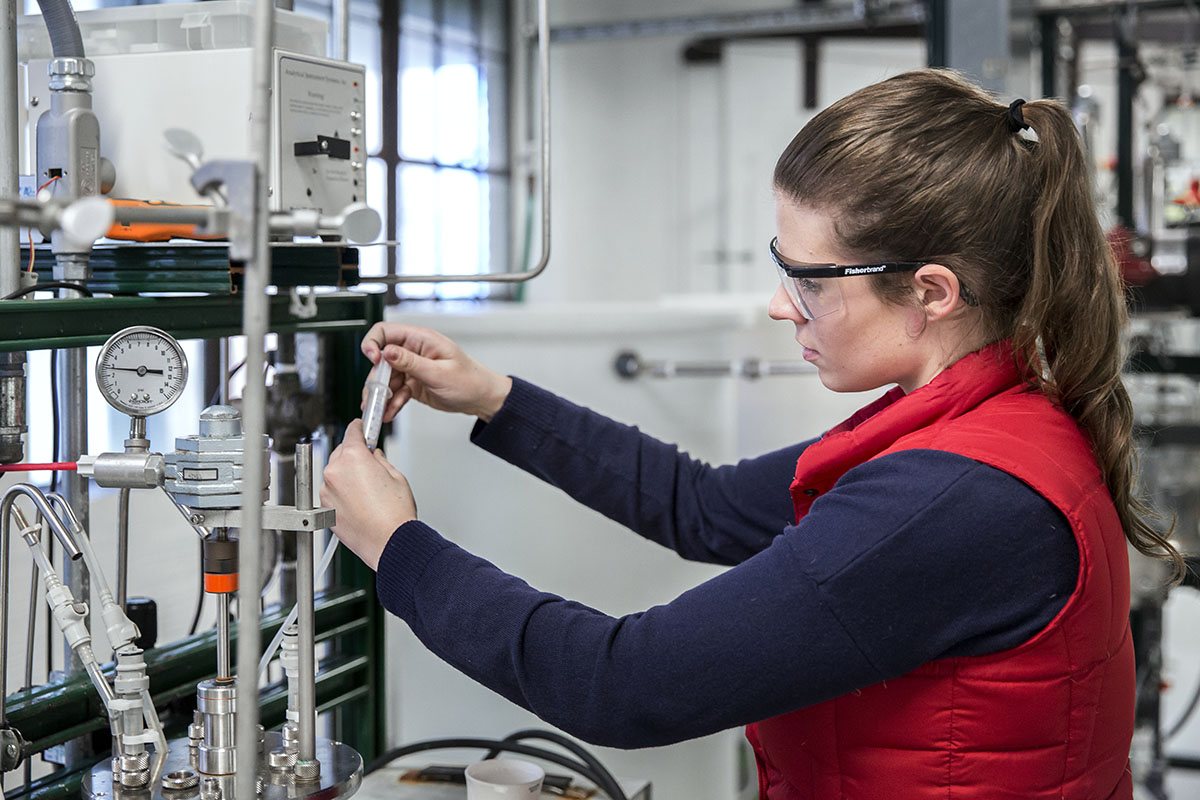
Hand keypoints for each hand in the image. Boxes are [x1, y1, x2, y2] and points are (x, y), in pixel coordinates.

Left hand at [321, 419, 416, 570]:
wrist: (389, 542)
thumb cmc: (394, 514)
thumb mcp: (395, 476)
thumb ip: (379, 460)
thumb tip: (373, 457)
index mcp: (353, 458)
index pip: (352, 432)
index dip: (359, 428)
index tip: (360, 427)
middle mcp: (335, 472)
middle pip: (341, 452)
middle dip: (353, 455)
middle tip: (369, 463)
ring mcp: (327, 491)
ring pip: (334, 473)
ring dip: (346, 475)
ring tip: (366, 489)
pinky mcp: (325, 508)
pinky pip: (331, 492)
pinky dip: (341, 493)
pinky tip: (359, 502)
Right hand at [360, 323, 511, 422]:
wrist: (481, 398)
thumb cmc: (469, 380)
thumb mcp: (439, 373)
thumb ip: (411, 362)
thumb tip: (387, 352)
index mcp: (421, 339)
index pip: (385, 332)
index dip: (373, 344)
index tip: (373, 360)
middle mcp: (414, 351)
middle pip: (381, 359)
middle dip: (375, 379)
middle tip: (373, 396)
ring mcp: (412, 368)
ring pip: (385, 378)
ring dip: (380, 395)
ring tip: (379, 410)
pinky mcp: (413, 383)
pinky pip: (395, 391)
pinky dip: (391, 402)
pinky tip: (389, 412)